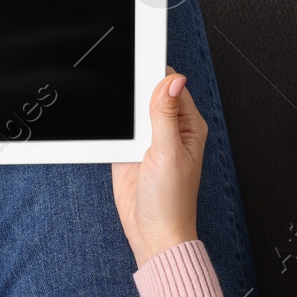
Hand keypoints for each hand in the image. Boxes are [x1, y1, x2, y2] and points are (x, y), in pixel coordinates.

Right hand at [112, 68, 204, 268]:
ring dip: (120, 109)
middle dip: (134, 90)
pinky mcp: (128, 152)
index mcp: (189, 125)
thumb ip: (166, 115)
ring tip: (114, 112)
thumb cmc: (171, 201)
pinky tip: (106, 128)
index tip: (137, 63)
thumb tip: (172, 80)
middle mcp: (169, 129)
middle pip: (148, 94)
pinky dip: (110, 127)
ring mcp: (148, 140)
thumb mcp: (169, 152)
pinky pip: (117, 130)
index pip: (172, 86)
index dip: (155, 74)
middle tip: (121, 90)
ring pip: (131, 110)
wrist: (152, 234)